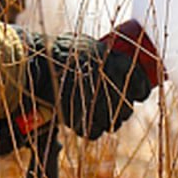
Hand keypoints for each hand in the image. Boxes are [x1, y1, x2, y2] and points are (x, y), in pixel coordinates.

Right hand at [22, 21, 161, 139]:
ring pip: (113, 123)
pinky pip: (95, 132)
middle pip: (127, 108)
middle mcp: (113, 85)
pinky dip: (90, 129)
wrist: (36, 63)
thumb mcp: (87, 45)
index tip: (136, 93)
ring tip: (97, 114)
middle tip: (112, 105)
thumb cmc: (58, 49)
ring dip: (107, 121)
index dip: (140, 90)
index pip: (141, 84)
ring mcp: (99, 104)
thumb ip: (102, 55)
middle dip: (122, 109)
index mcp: (118, 63)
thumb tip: (113, 59)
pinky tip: (85, 123)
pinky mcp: (83, 120)